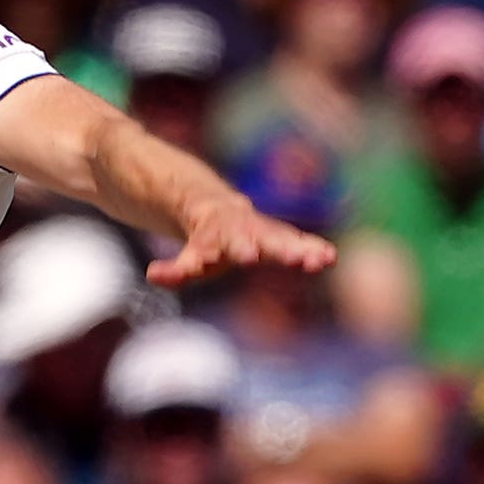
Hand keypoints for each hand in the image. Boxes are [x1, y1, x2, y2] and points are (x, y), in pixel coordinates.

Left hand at [149, 196, 333, 287]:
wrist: (221, 211)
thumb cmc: (206, 242)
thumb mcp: (188, 258)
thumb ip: (174, 269)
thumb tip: (152, 273)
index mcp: (217, 234)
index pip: (220, 246)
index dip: (228, 251)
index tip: (242, 256)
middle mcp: (245, 230)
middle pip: (262, 240)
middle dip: (278, 249)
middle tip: (293, 257)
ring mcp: (266, 232)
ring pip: (285, 239)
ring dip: (303, 250)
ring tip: (322, 260)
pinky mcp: (283, 237)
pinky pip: (300, 243)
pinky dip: (314, 249)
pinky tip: (330, 257)